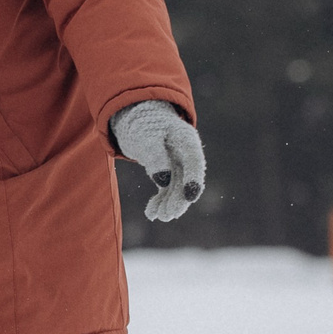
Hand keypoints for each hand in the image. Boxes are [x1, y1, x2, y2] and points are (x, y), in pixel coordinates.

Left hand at [111, 100, 205, 221]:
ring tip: (156, 216)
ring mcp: (178, 163)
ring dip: (167, 203)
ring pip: (176, 188)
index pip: (194, 161)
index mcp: (186, 138)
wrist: (138, 117)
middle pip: (186, 179)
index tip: (190, 196)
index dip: (194, 179)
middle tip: (168, 215)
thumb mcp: (146, 134)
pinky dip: (159, 201)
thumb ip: (155, 154)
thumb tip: (163, 180)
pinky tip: (150, 213)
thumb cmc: (144, 122)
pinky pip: (166, 189)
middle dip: (178, 199)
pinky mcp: (168, 172)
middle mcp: (186, 153)